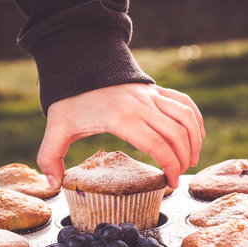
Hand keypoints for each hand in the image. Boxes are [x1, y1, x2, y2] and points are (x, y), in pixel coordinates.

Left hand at [37, 83, 204, 189]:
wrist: (80, 63)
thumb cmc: (71, 99)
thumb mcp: (56, 127)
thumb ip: (50, 156)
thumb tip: (52, 183)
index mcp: (122, 118)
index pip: (157, 145)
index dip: (171, 167)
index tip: (172, 183)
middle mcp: (142, 105)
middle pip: (176, 135)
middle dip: (184, 159)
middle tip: (179, 176)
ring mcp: (151, 95)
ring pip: (185, 117)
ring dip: (194, 140)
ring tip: (193, 159)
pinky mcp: (155, 89)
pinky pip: (184, 102)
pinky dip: (195, 118)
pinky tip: (197, 134)